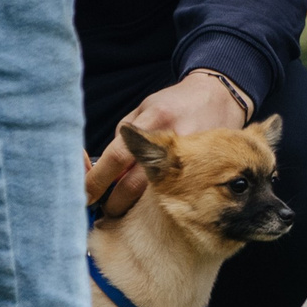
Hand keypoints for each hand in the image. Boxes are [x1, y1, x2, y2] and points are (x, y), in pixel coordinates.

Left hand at [83, 68, 249, 216]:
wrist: (220, 96)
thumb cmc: (176, 103)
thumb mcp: (145, 109)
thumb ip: (125, 138)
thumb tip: (107, 170)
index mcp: (153, 119)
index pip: (117, 157)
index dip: (97, 180)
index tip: (87, 195)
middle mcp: (174, 139)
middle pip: (134, 185)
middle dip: (115, 203)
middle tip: (106, 210)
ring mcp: (193, 156)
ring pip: (155, 197)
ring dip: (135, 208)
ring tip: (126, 210)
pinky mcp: (206, 167)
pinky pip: (177, 192)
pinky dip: (160, 202)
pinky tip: (153, 204)